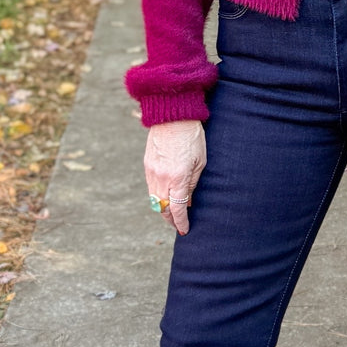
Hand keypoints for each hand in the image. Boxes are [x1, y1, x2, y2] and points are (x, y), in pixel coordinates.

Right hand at [144, 119, 205, 235]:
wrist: (172, 116)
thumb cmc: (192, 137)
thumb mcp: (200, 162)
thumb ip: (192, 184)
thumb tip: (187, 202)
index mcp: (177, 178)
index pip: (177, 209)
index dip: (181, 222)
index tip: (185, 230)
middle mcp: (161, 177)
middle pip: (163, 208)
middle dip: (170, 219)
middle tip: (178, 225)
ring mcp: (151, 171)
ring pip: (154, 199)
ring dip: (163, 208)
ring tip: (172, 213)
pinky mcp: (147, 165)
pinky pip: (151, 187)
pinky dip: (157, 195)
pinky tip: (166, 196)